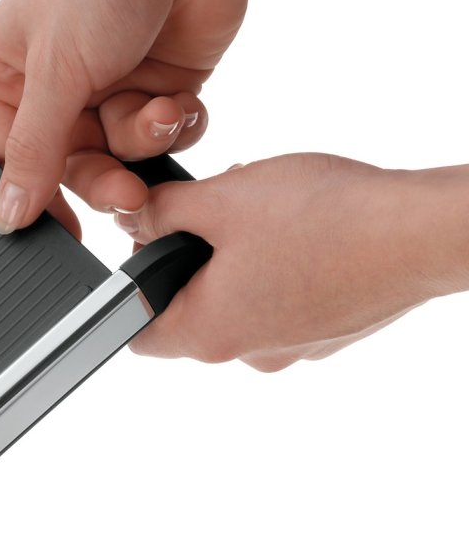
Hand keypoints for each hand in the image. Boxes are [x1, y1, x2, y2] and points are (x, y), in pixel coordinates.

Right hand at [0, 0, 250, 236]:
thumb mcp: (56, 70)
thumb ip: (35, 150)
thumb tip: (8, 214)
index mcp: (14, 73)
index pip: (15, 158)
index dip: (38, 197)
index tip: (61, 232)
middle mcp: (62, 83)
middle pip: (74, 165)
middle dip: (105, 177)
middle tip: (127, 190)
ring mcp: (115, 83)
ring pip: (123, 152)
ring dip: (145, 140)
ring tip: (160, 112)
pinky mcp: (164, 81)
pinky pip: (166, 132)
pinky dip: (178, 123)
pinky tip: (180, 98)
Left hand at [119, 154, 468, 370]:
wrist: (421, 233)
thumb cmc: (325, 219)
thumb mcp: (222, 199)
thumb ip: (164, 211)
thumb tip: (133, 217)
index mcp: (211, 333)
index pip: (140, 334)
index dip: (133, 290)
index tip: (145, 250)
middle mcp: (248, 353)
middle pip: (191, 311)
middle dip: (192, 257)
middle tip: (210, 211)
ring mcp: (292, 348)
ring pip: (239, 301)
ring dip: (236, 257)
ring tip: (262, 212)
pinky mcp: (327, 333)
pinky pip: (282, 301)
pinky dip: (278, 269)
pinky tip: (301, 230)